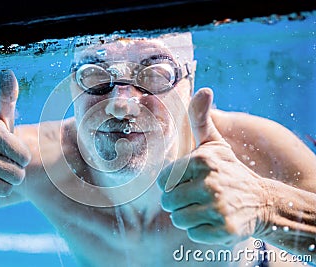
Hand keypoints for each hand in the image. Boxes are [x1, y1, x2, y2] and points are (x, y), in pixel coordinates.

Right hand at [0, 70, 30, 204]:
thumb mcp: (0, 119)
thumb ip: (7, 99)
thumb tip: (7, 72)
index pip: (25, 157)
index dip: (22, 158)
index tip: (11, 152)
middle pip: (17, 176)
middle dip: (13, 173)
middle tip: (1, 164)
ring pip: (5, 190)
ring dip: (3, 185)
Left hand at [158, 88, 269, 245]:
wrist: (261, 201)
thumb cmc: (229, 170)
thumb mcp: (215, 144)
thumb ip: (201, 120)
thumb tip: (204, 90)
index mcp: (203, 161)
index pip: (163, 180)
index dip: (170, 183)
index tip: (185, 182)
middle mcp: (211, 184)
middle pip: (168, 201)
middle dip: (177, 200)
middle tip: (195, 196)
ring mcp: (218, 208)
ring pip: (178, 219)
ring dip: (188, 215)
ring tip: (204, 207)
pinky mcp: (224, 230)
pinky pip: (193, 233)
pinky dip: (200, 229)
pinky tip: (213, 219)